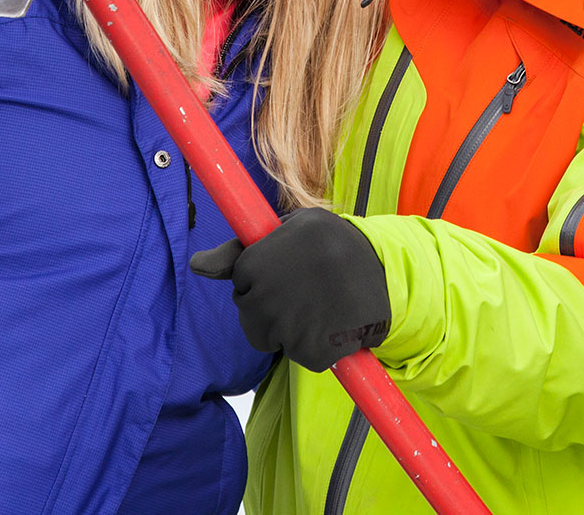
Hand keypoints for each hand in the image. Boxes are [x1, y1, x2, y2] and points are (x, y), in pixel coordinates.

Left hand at [190, 207, 390, 372]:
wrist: (387, 270)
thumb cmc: (332, 243)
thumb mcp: (289, 229)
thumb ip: (238, 250)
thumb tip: (196, 267)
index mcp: (258, 259)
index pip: (242, 278)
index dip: (265, 274)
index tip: (292, 266)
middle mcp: (267, 293)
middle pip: (249, 312)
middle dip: (271, 304)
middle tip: (307, 287)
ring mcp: (286, 325)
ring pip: (266, 338)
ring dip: (287, 327)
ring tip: (319, 304)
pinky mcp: (309, 352)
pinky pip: (295, 354)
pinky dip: (311, 345)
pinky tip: (330, 324)